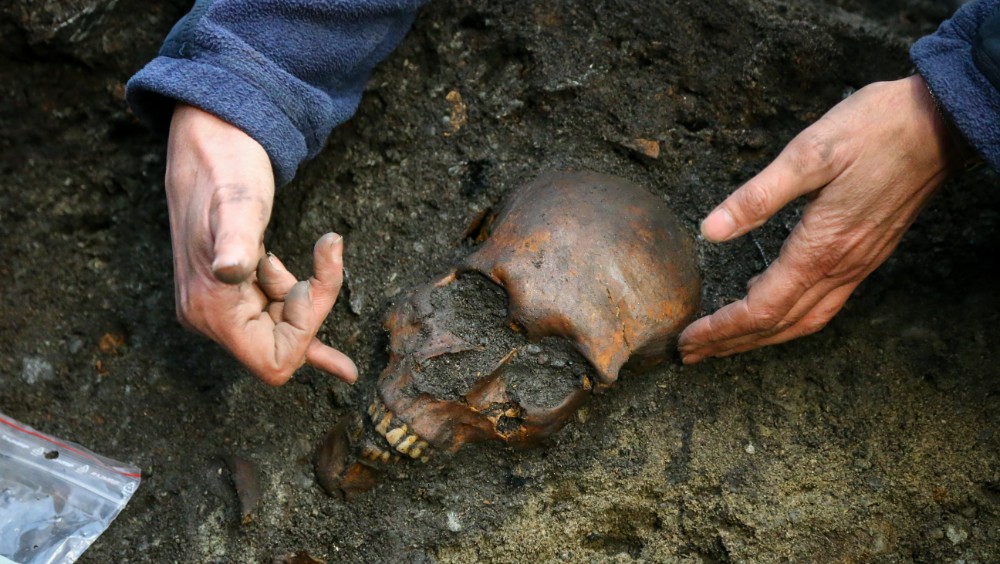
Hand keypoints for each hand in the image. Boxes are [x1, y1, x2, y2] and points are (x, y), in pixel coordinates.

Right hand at [165, 103, 357, 384]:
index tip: (317, 279)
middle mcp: (207, 317)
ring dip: (306, 296)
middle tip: (328, 254)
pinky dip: (303, 316)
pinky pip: (274, 322)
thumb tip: (232, 271)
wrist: (210, 137)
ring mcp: (217, 306)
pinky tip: (338, 356)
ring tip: (318, 250)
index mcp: (210, 309)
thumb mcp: (239, 204)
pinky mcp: (229, 291)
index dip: (308, 331)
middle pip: (281, 347)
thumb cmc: (227, 166)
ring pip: (282, 330)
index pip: (274, 360)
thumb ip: (237, 241)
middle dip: (312, 308)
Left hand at [678, 75, 969, 363]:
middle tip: (692, 354)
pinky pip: (824, 303)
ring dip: (760, 337)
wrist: (941, 124)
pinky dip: (789, 316)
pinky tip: (767, 300)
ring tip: (723, 341)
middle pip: (779, 325)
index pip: (760, 308)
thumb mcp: (808, 153)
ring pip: (804, 320)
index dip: (720, 329)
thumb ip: (757, 196)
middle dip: (731, 343)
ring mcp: (858, 264)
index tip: (687, 340)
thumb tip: (709, 230)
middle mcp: (841, 267)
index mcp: (820, 248)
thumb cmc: (875, 130)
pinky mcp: (867, 255)